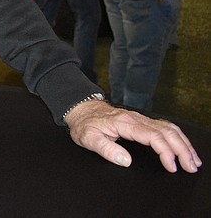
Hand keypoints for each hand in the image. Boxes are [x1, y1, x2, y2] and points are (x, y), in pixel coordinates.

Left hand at [65, 99, 201, 172]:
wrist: (81, 109)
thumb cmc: (85, 124)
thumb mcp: (89, 139)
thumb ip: (106, 150)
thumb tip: (126, 161)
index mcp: (125, 123)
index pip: (153, 136)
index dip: (165, 152)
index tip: (171, 166)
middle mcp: (136, 118)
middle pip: (167, 131)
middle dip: (182, 149)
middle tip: (191, 166)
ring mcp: (140, 118)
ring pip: (169, 128)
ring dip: (183, 143)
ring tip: (193, 159)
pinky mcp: (141, 120)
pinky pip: (165, 126)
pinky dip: (178, 137)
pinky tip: (183, 146)